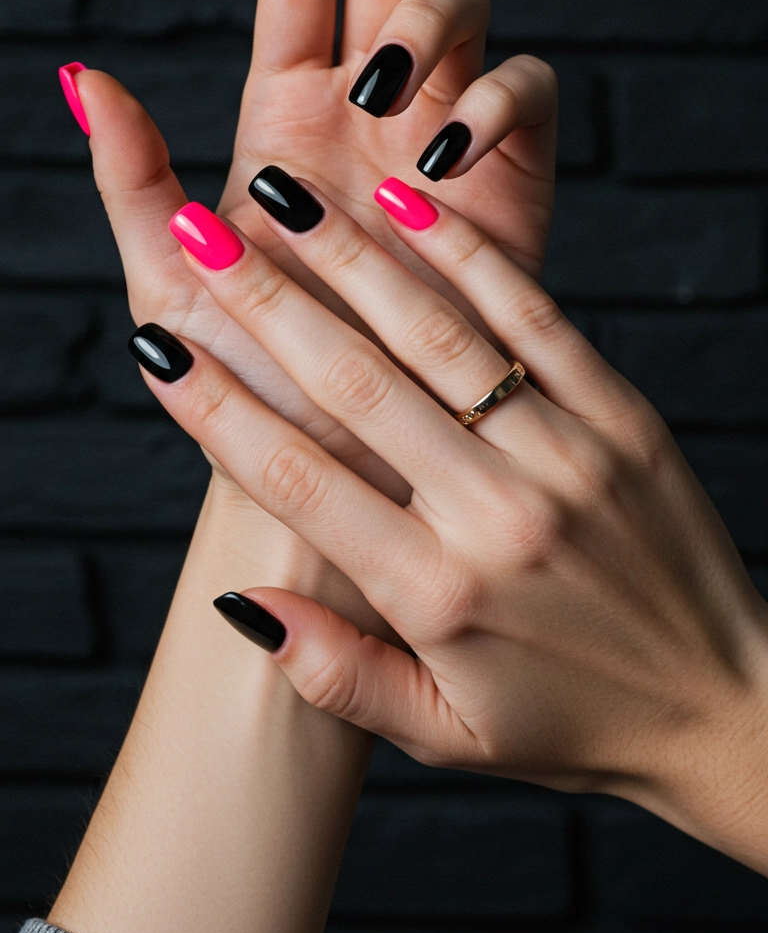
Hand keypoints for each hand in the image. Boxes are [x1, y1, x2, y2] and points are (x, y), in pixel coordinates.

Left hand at [66, 0, 555, 501]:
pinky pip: (525, 91)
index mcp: (285, 111)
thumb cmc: (249, 378)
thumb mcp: (170, 275)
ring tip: (383, 90)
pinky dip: (495, 97)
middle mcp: (370, 108)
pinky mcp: (511, 179)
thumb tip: (85, 76)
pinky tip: (443, 153)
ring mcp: (443, 136)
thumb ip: (131, 175)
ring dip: (430, 17)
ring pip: (463, 12)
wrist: (337, 457)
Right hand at [131, 176, 767, 875]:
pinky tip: (412, 204)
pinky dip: (468, 257)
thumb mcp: (446, 736)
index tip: (157, 345)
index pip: (299, 483)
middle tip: (194, 230)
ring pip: (435, 336)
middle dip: (261, 303)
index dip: (218, 410)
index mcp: (438, 596)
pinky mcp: (620, 416)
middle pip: (352, 387)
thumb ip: (337, 675)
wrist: (729, 708)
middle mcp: (495, 514)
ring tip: (282, 196)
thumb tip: (241, 602)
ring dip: (349, 258)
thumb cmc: (571, 723)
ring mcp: (564, 455)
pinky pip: (534, 318)